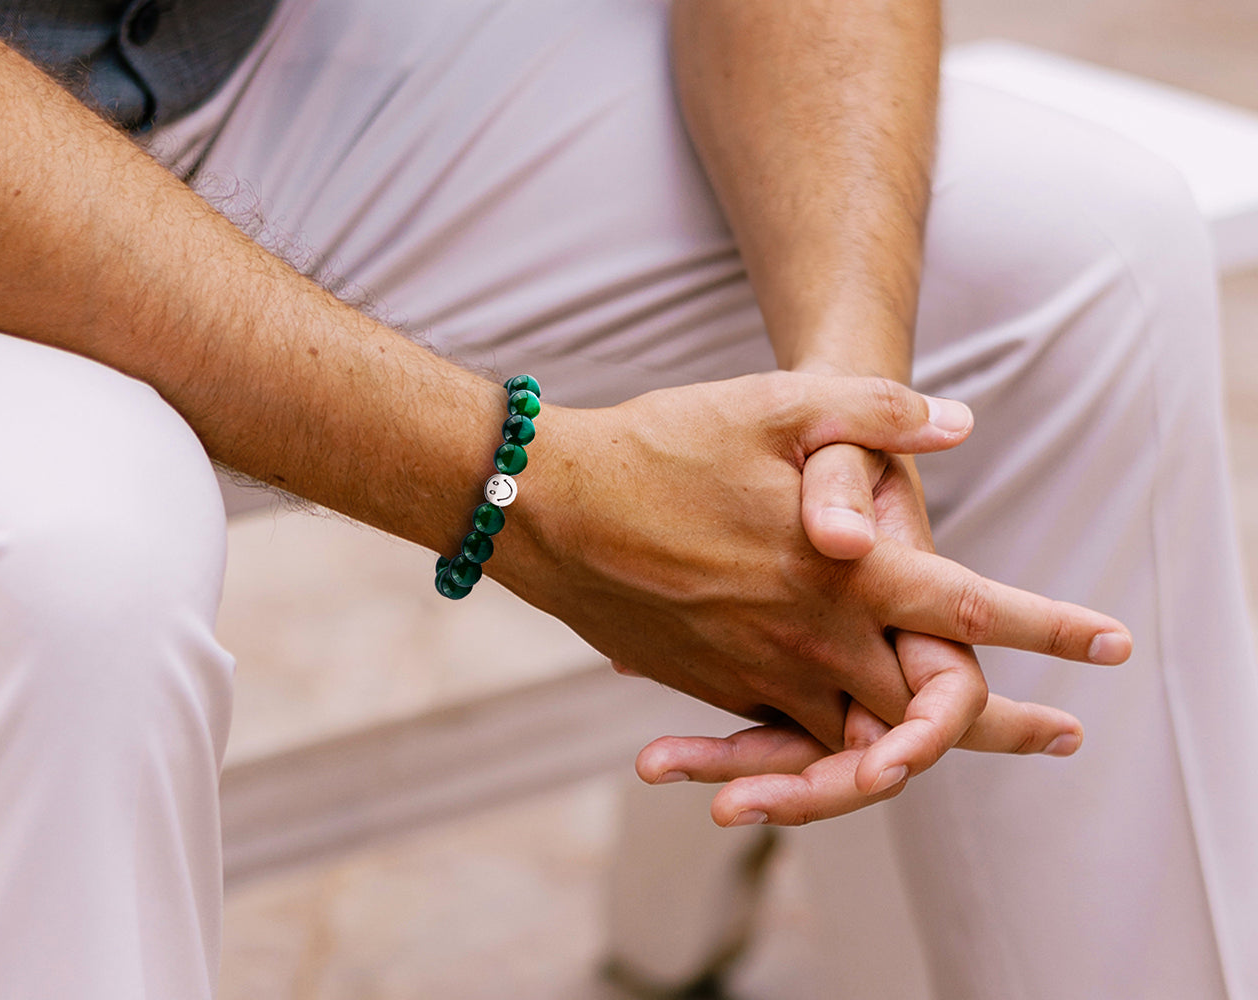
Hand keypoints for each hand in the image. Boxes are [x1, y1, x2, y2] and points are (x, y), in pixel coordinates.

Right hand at [503, 371, 1127, 755]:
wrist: (546, 510)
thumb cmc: (660, 447)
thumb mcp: (771, 405)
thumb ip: (873, 412)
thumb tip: (960, 424)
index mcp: (838, 572)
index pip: (966, 608)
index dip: (1048, 627)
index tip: (1113, 645)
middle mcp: (807, 639)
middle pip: (925, 706)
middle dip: (1001, 722)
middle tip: (1061, 735)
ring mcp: (755, 674)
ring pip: (855, 734)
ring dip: (913, 743)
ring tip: (953, 743)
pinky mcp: (710, 688)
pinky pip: (786, 729)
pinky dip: (827, 734)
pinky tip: (842, 717)